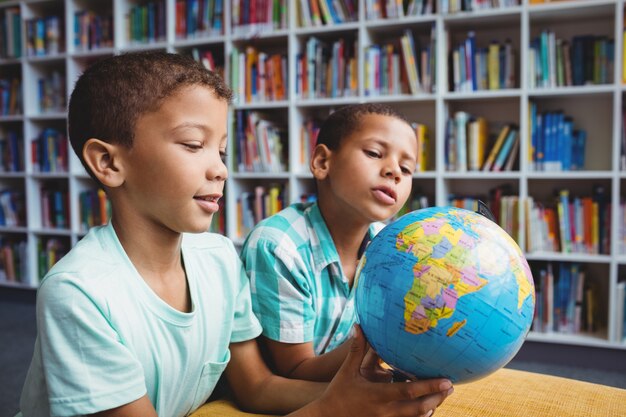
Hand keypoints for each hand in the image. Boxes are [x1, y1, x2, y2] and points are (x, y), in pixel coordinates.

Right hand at [318, 325, 453, 416]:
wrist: (328, 416)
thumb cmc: (338, 391)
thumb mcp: (347, 370)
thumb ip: (356, 349)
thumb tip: (359, 326)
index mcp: (377, 395)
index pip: (408, 391)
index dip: (429, 387)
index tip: (445, 380)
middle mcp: (385, 411)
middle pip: (419, 408)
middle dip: (437, 398)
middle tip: (450, 386)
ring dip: (431, 408)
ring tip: (442, 395)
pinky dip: (420, 416)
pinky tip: (427, 408)